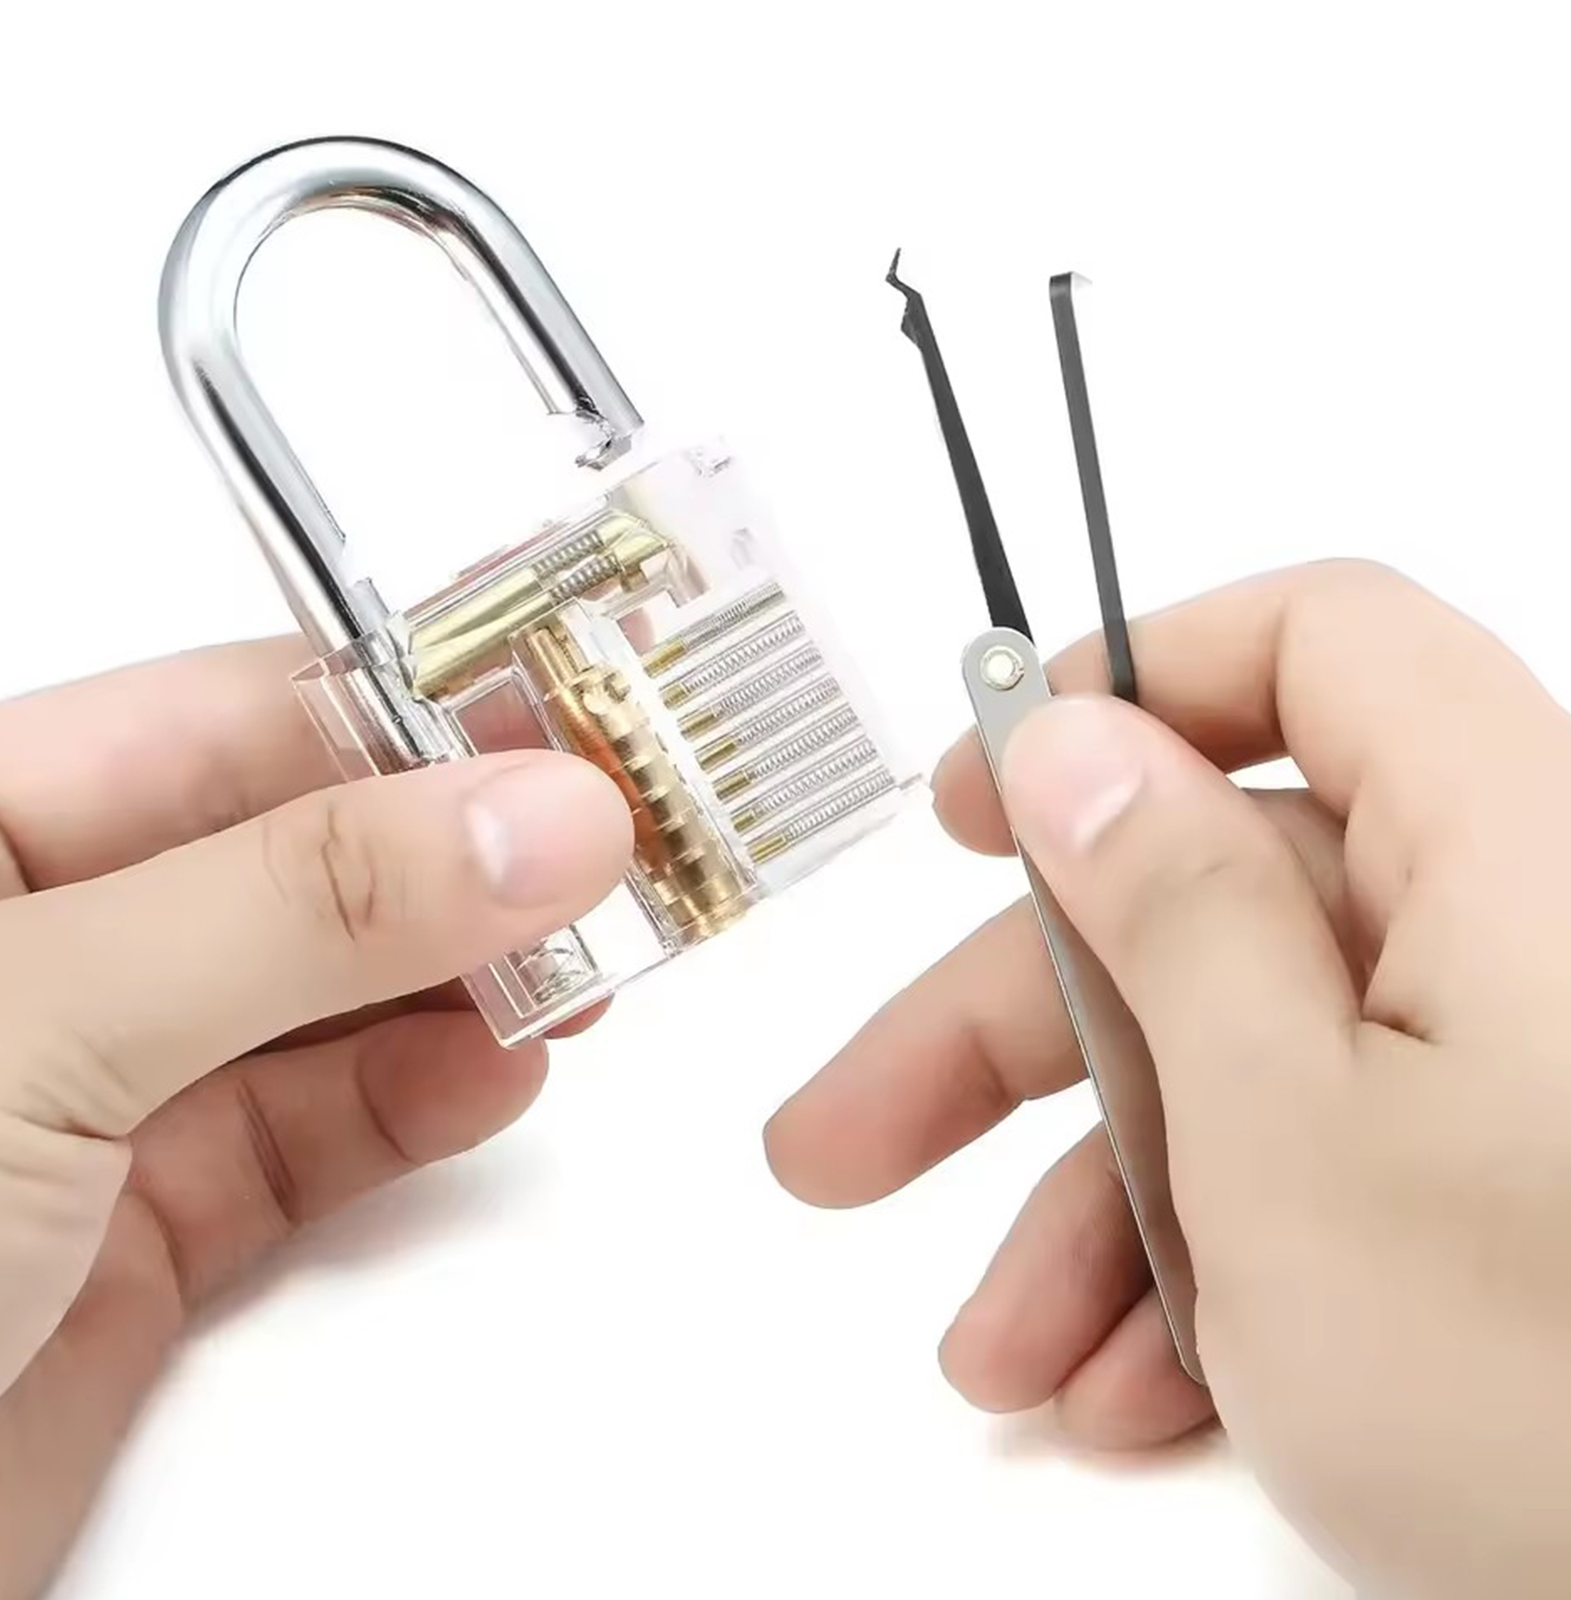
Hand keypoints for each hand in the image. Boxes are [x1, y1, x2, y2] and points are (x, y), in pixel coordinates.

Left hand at [0, 638, 631, 1598]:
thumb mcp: (33, 1022)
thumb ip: (297, 908)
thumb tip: (525, 813)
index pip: (240, 717)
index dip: (419, 713)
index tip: (570, 726)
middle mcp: (32, 946)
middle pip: (305, 853)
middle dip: (464, 852)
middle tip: (612, 847)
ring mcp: (90, 1094)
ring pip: (328, 998)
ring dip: (465, 978)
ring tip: (581, 962)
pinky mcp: (141, 1238)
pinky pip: (319, 1135)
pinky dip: (420, 1101)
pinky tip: (493, 1070)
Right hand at [767, 562, 1570, 1597]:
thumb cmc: (1557, 1404)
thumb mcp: (1294, 1138)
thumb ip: (1172, 908)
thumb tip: (1074, 743)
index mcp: (1510, 848)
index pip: (1319, 646)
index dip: (1133, 689)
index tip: (982, 791)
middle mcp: (1515, 937)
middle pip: (1218, 903)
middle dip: (1014, 1035)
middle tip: (853, 1136)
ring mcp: (1507, 1073)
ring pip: (1245, 1064)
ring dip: (1095, 1205)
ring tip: (1003, 1352)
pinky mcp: (1502, 1188)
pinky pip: (1324, 1169)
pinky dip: (1209, 1269)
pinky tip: (1128, 1387)